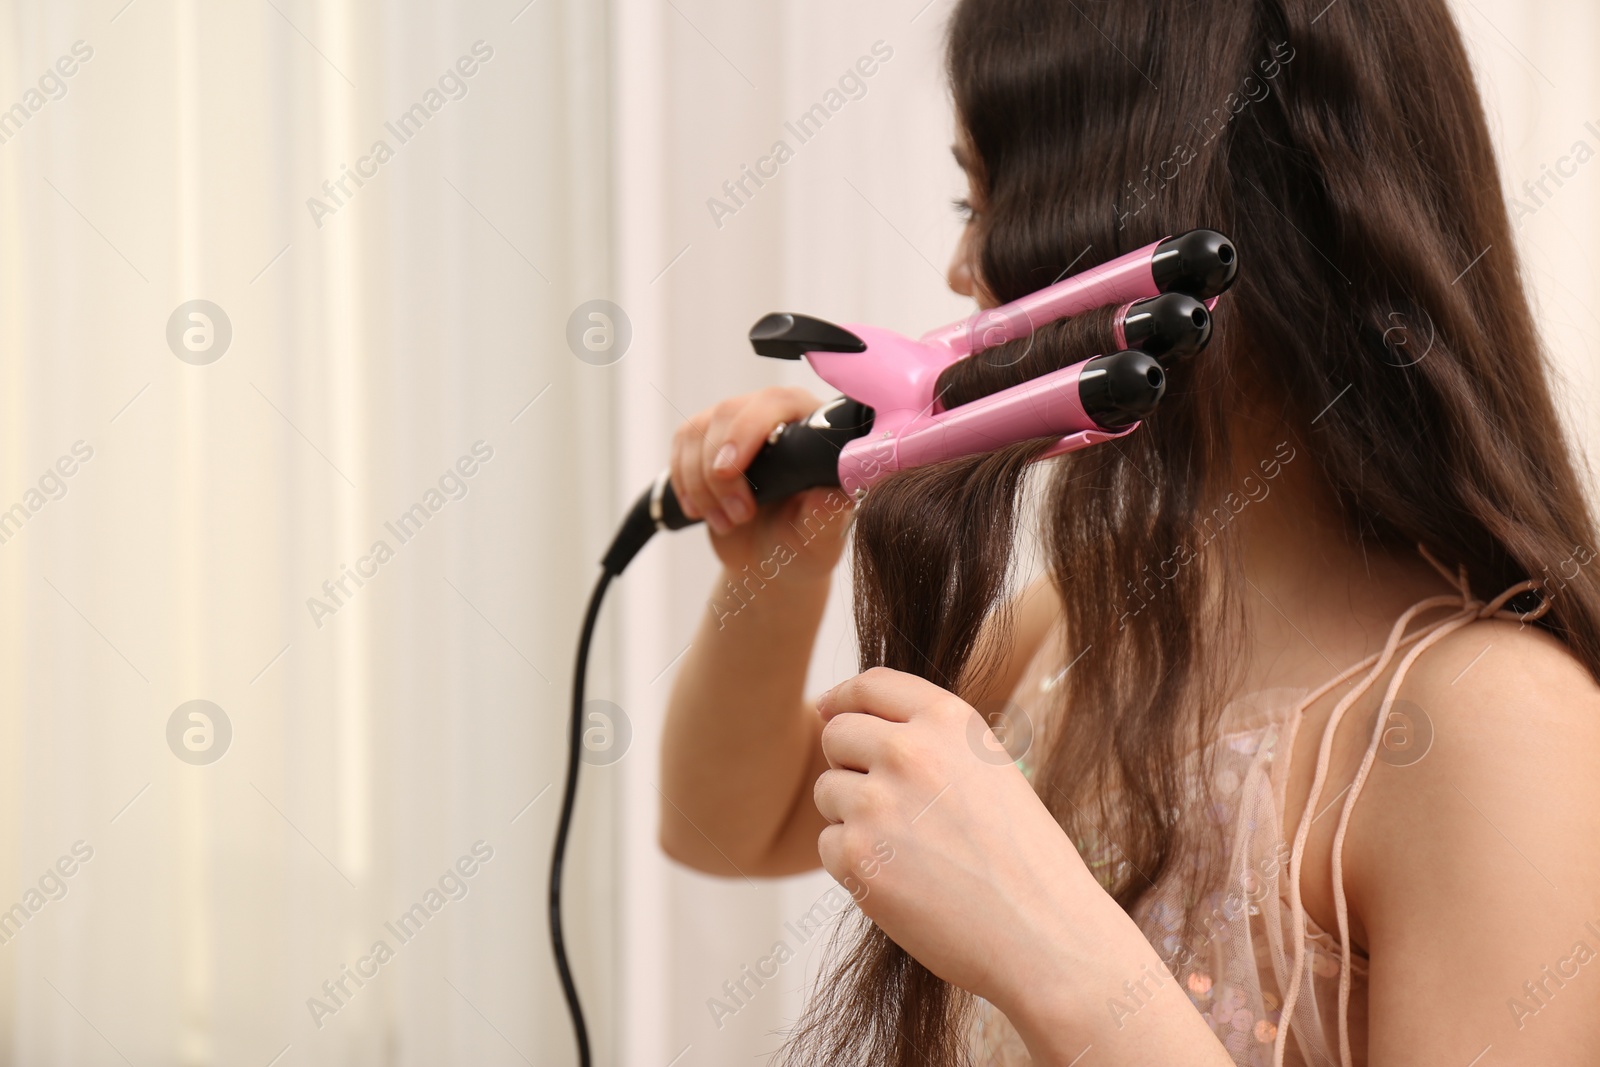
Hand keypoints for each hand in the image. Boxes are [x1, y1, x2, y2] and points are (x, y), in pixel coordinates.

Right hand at [668, 386, 851, 579]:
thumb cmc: (803, 544)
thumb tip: (835, 490)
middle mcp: (773, 415)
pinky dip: (685, 484)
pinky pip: (681, 447)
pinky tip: (701, 511)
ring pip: (697, 431)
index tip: (728, 471)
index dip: (746, 431)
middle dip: (722, 472)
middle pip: (728, 413)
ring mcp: (736, 425)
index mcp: (812, 427)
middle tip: (739, 516)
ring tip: (726, 523)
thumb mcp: (820, 536)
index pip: (775, 402)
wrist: (769, 560)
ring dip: (701, 484)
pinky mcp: (706, 440)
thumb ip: (827, 513)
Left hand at [812, 667, 1111, 1016]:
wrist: (1044, 932)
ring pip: (827, 791)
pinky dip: (854, 864)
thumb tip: (840, 716)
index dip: (844, 698)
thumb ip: (928, 738)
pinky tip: (903, 880)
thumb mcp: (988, 767)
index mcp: (948, 720)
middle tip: (884, 801)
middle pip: (836, 734)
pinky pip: (828, 843)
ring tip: (909, 848)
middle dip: (848, 762)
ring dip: (852, 816)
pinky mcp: (857, 855)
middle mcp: (909, 750)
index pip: (870, 684)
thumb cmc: (1022, 857)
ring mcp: (878, 802)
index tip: (831, 710)